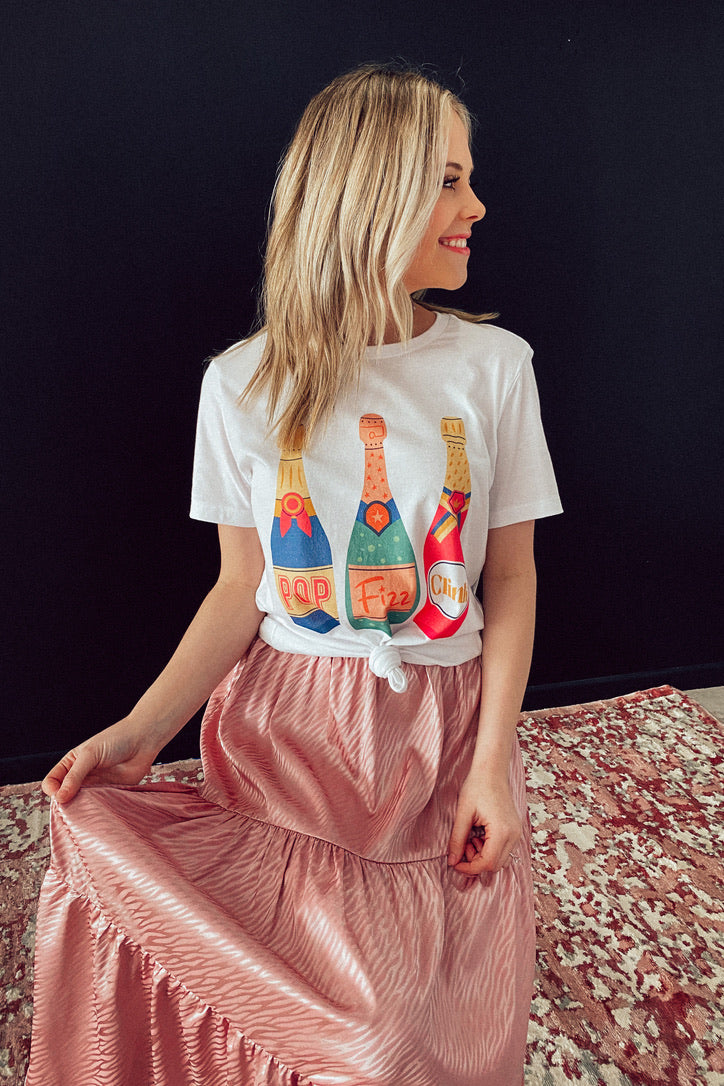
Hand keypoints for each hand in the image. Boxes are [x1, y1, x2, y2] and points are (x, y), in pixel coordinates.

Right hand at [42, 717, 159, 803]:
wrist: (143, 741)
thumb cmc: (116, 740)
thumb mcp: (90, 755)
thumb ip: (75, 776)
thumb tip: (59, 798)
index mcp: (71, 764)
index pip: (52, 782)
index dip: (52, 791)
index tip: (59, 796)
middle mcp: (81, 778)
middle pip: (65, 797)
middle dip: (66, 805)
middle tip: (73, 807)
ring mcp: (95, 787)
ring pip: (81, 805)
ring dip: (82, 810)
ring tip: (88, 810)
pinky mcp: (111, 794)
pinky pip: (100, 808)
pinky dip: (98, 812)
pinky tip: (101, 812)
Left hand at [447, 770, 522, 875]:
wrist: (492, 770)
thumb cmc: (477, 786)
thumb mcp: (463, 814)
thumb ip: (457, 839)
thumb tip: (452, 861)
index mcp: (502, 831)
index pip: (487, 863)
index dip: (469, 867)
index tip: (455, 863)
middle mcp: (514, 834)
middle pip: (496, 865)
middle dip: (476, 862)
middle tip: (463, 845)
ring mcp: (517, 832)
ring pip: (501, 859)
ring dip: (483, 856)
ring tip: (471, 838)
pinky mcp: (515, 829)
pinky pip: (504, 849)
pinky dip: (490, 849)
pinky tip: (479, 834)